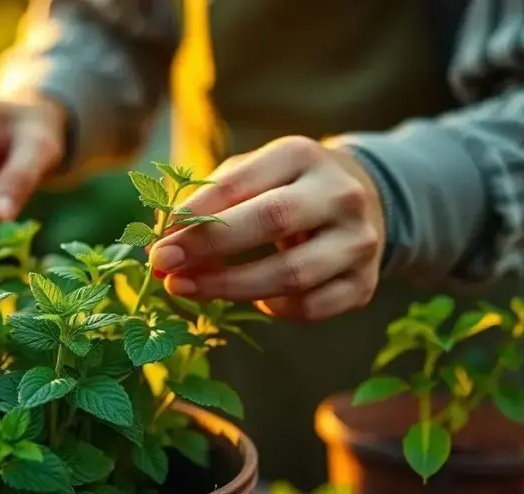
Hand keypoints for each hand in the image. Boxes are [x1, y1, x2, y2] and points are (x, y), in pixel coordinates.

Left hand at [149, 136, 386, 321]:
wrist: (363, 205)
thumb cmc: (283, 190)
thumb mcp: (250, 177)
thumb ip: (207, 203)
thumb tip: (161, 241)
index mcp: (301, 155)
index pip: (240, 183)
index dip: (195, 215)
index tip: (158, 241)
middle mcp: (340, 194)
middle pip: (271, 221)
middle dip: (208, 248)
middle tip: (163, 267)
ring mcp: (359, 241)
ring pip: (291, 274)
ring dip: (229, 286)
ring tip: (187, 288)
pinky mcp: (365, 283)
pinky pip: (310, 307)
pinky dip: (272, 307)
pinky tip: (253, 297)